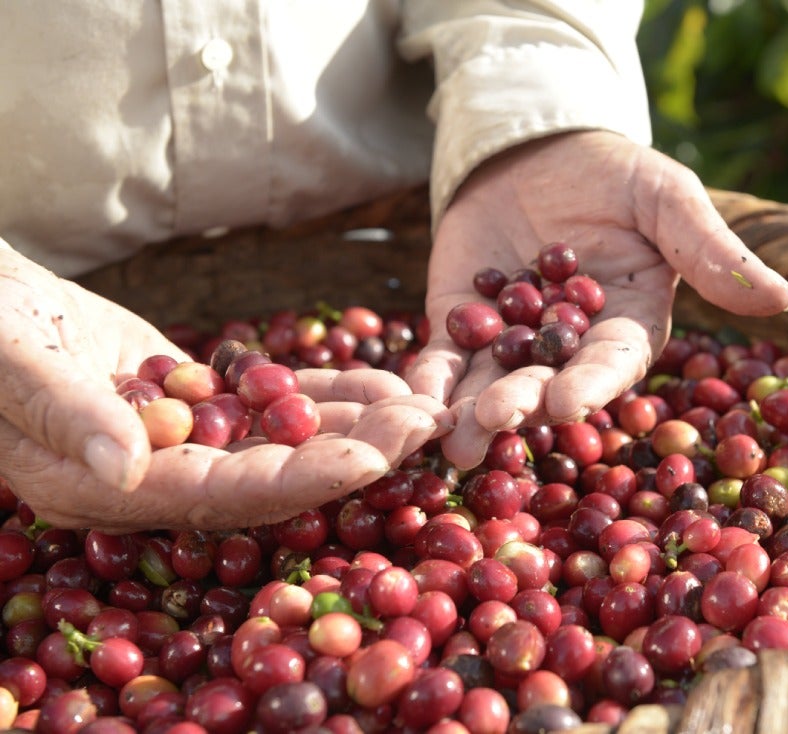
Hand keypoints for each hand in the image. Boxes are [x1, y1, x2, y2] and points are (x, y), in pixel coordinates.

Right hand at [0, 249, 450, 529]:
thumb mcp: (5, 360)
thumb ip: (65, 414)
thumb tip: (130, 468)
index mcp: (97, 487)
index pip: (215, 495)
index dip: (298, 480)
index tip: (373, 459)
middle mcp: (148, 477)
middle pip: (266, 478)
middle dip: (351, 456)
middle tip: (426, 428)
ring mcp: (177, 440)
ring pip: (280, 442)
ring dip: (354, 426)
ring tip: (423, 405)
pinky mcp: (195, 402)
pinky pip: (269, 405)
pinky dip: (324, 396)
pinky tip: (381, 383)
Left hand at [405, 130, 787, 467]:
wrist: (539, 149)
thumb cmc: (616, 174)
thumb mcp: (667, 197)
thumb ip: (711, 249)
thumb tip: (783, 297)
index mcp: (627, 327)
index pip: (613, 364)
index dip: (593, 383)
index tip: (570, 401)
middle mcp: (569, 349)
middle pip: (546, 385)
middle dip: (520, 405)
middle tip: (492, 423)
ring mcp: (509, 343)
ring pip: (489, 385)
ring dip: (468, 411)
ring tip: (447, 435)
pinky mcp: (459, 326)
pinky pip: (442, 359)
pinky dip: (427, 381)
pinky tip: (408, 402)